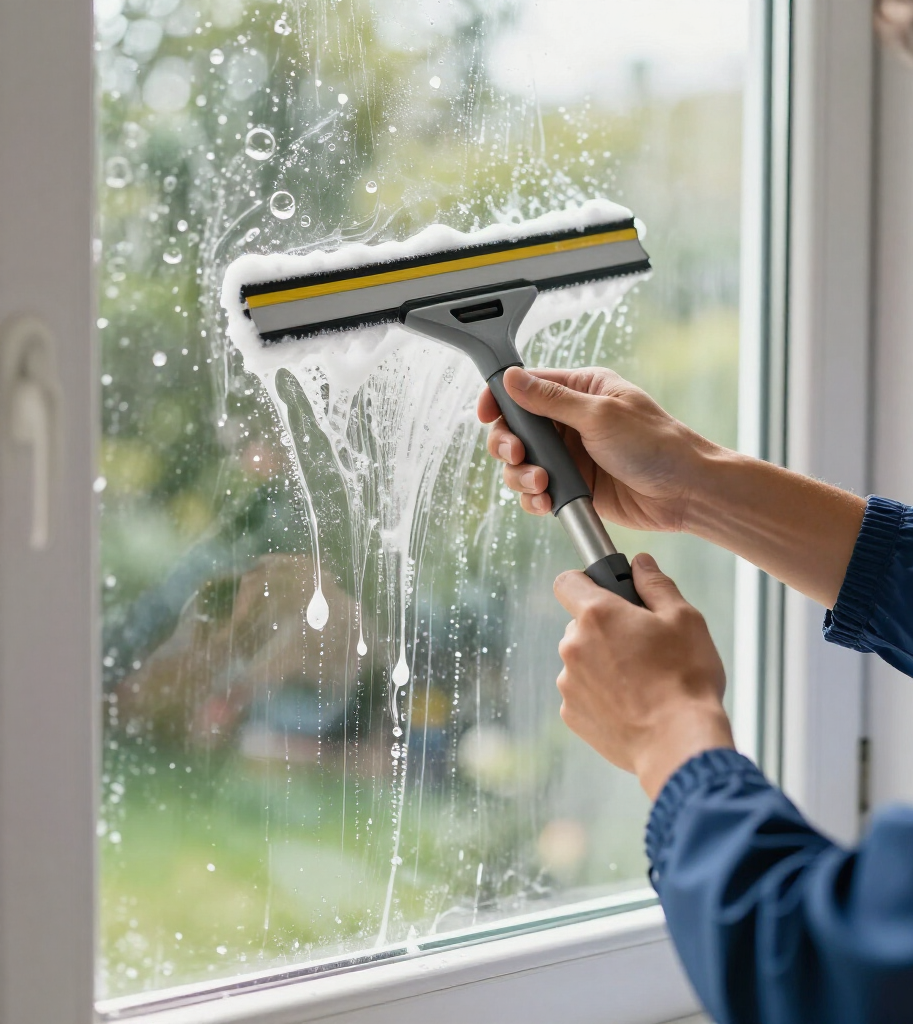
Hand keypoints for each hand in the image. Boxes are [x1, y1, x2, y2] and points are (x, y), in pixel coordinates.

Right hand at [477, 366, 716, 531]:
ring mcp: (570, 455)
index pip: (526, 386)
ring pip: (521, 464)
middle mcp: (570, 421)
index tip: (486, 414)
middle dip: (509, 445)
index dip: (500, 399)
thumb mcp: (600, 415)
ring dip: (522, 476)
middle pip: (515, 429)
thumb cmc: (656, 445)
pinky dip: (534, 499)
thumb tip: (513, 379)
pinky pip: (537, 491)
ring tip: (542, 483)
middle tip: (518, 455)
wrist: (685, 492)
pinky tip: (546, 501)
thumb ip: (551, 399)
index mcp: (580, 390)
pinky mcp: (573, 486)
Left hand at [554, 552, 733, 800]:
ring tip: (642, 681)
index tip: (606, 591)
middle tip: (643, 644)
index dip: (585, 582)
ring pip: (582, 660)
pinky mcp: (572, 715)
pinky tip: (633, 704)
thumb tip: (640, 563)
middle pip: (579, 624)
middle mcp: (572, 645)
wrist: (679, 744)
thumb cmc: (686, 678)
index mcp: (597, 614)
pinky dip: (601, 694)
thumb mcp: (684, 619)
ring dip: (603, 662)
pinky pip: (583, 692)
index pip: (567, 581)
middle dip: (605, 628)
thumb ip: (656, 584)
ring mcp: (569, 683)